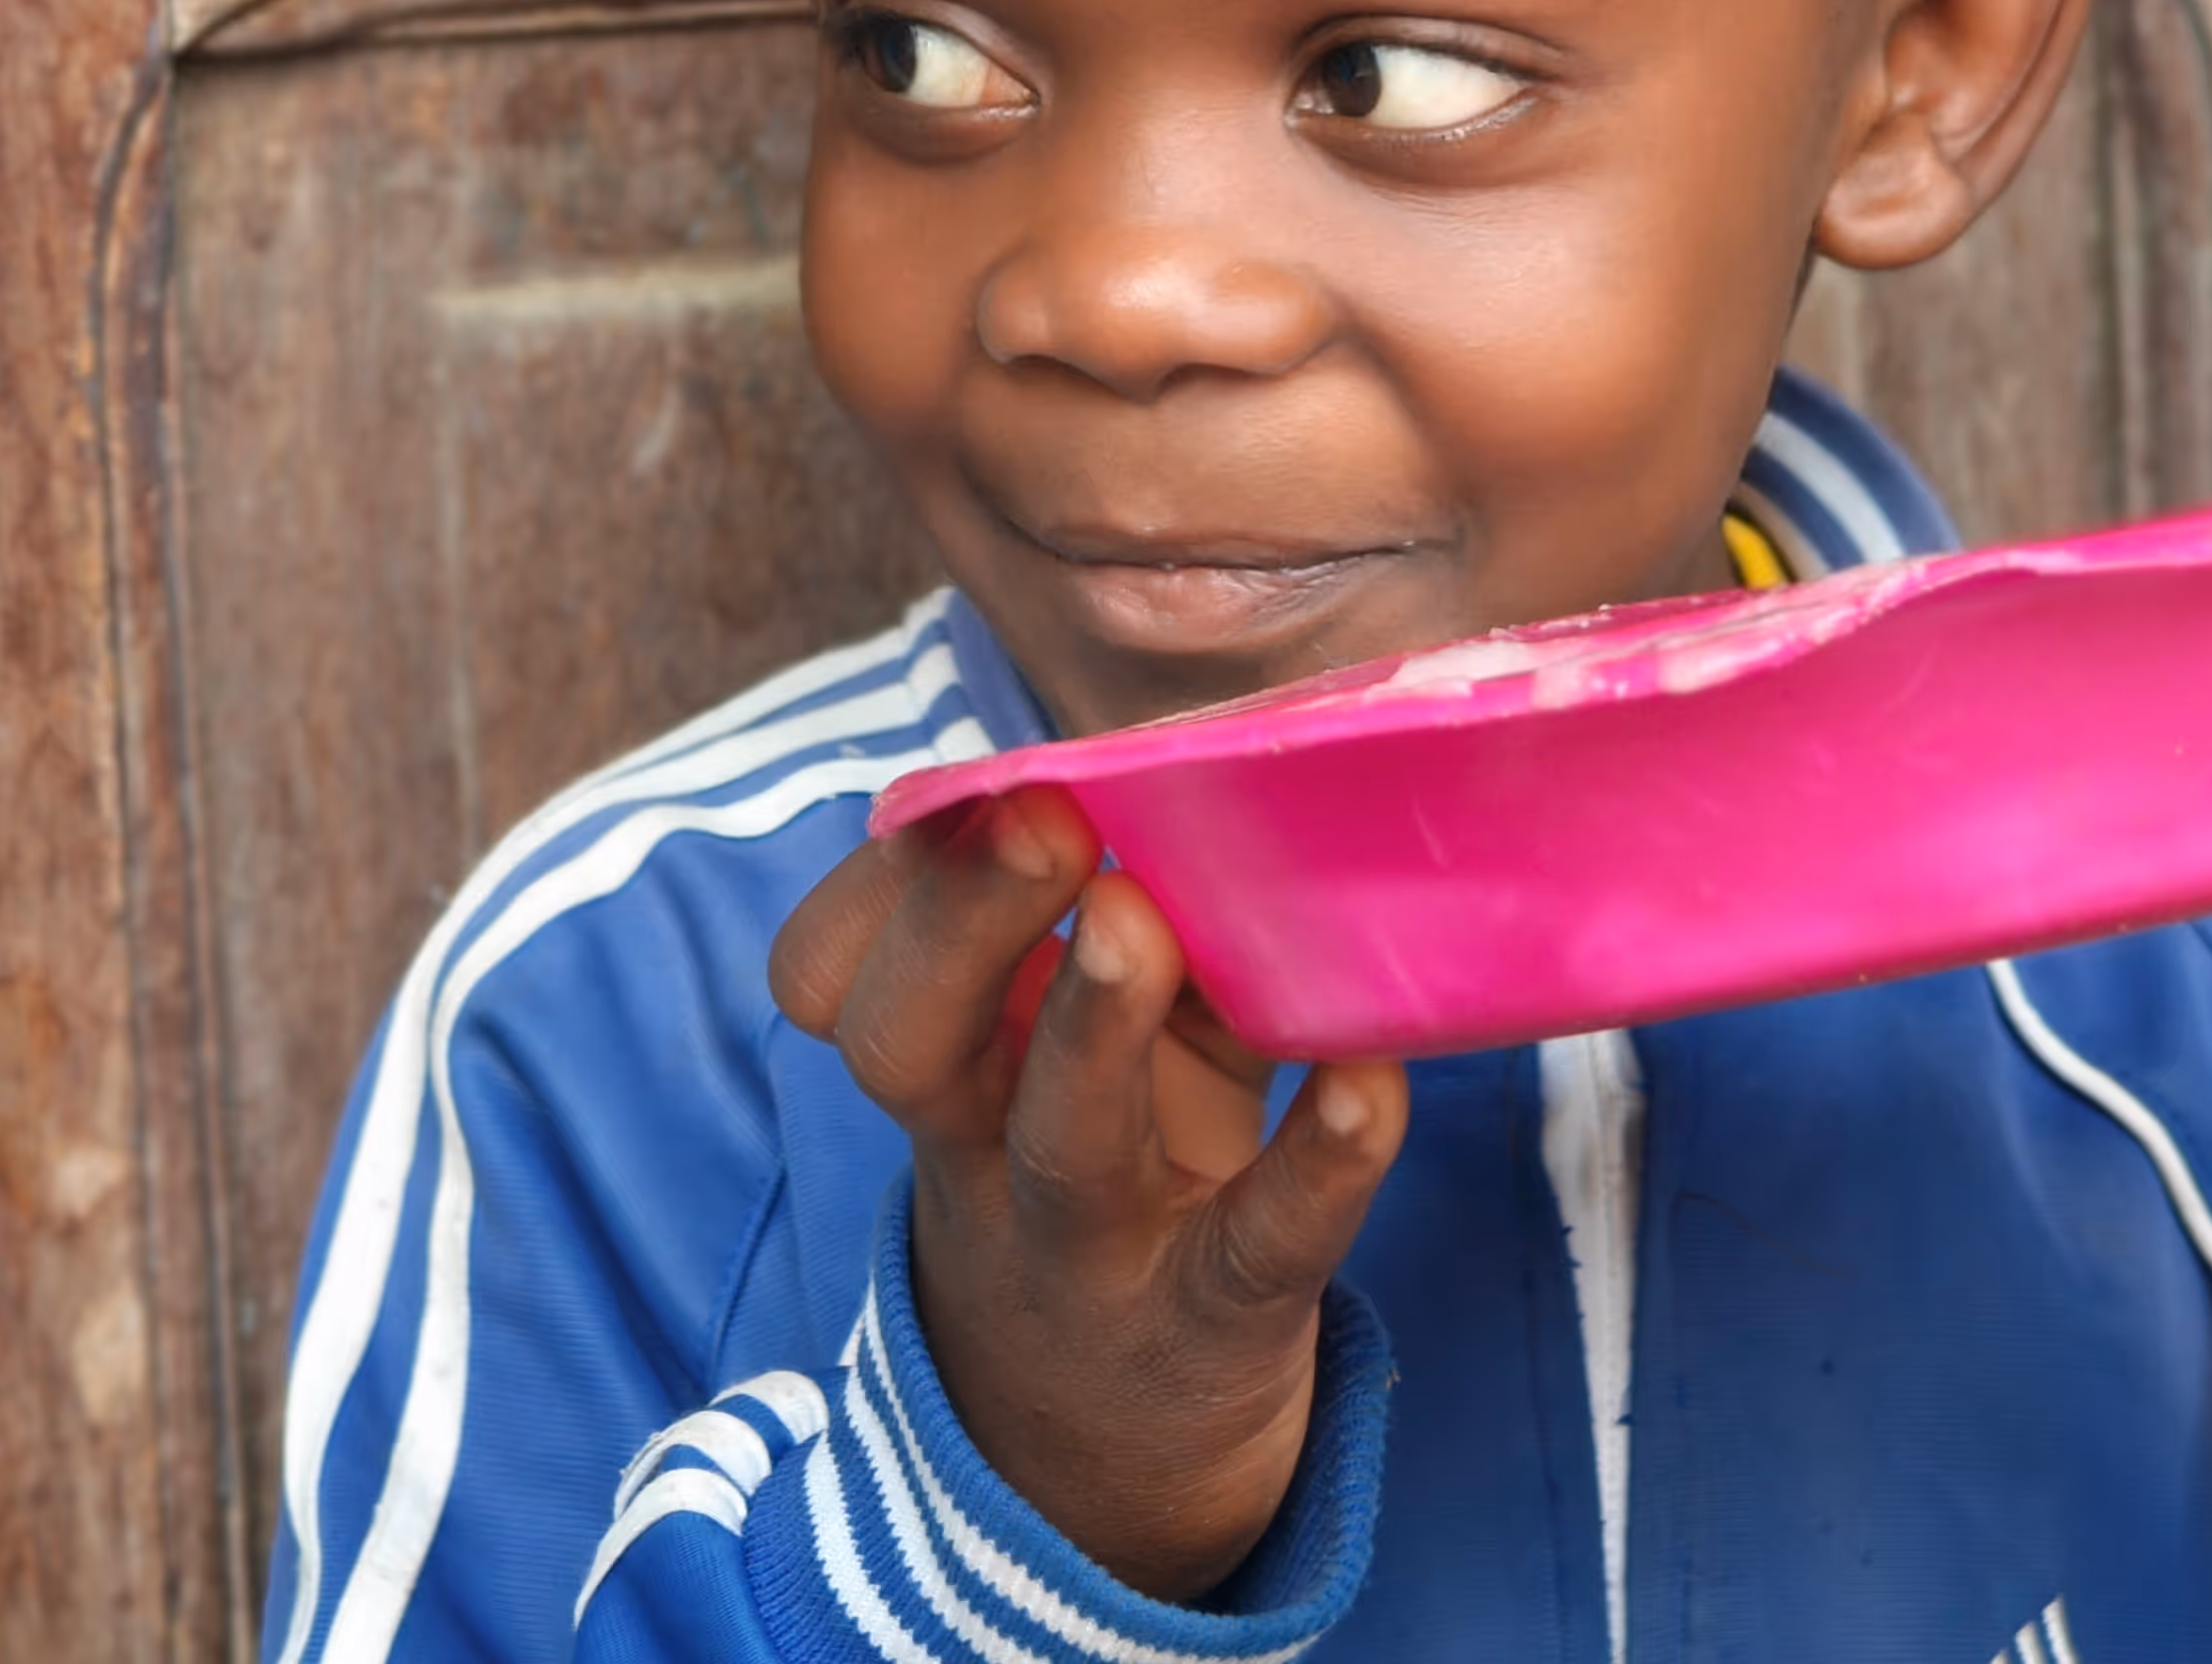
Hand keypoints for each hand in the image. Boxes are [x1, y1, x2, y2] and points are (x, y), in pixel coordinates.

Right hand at [769, 787, 1409, 1601]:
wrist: (1117, 1466)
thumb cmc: (1115, 1175)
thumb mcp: (1071, 1055)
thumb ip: (1111, 915)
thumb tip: (1188, 745)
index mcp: (945, 1068)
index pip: (839, 981)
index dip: (874, 893)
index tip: (954, 791)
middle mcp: (990, 1153)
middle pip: (912, 1043)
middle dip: (962, 921)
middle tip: (1039, 815)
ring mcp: (1101, 1246)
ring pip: (1060, 1140)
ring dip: (1091, 1024)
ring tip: (1134, 913)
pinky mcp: (1225, 1316)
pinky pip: (1266, 1242)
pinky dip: (1321, 1159)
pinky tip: (1372, 1083)